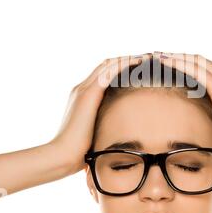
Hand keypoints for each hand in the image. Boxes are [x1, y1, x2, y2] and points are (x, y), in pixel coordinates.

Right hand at [49, 53, 150, 172]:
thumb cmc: (79, 150)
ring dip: (129, 59)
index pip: (105, 73)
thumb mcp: (94, 132)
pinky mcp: (88, 95)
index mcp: (83, 96)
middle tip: (148, 59)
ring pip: (109, 64)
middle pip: (107, 64)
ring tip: (147, 58)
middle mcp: (82, 88)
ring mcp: (84, 90)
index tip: (141, 68)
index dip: (122, 68)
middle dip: (128, 60)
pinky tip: (139, 64)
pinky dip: (124, 65)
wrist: (63, 154)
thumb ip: (104, 125)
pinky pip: (109, 72)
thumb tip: (118, 130)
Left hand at [157, 52, 211, 164]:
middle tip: (158, 56)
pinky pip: (197, 71)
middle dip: (178, 56)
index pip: (204, 67)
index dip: (185, 63)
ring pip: (196, 61)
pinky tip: (166, 63)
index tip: (167, 63)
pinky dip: (180, 64)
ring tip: (158, 56)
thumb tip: (197, 119)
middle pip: (199, 60)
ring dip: (176, 57)